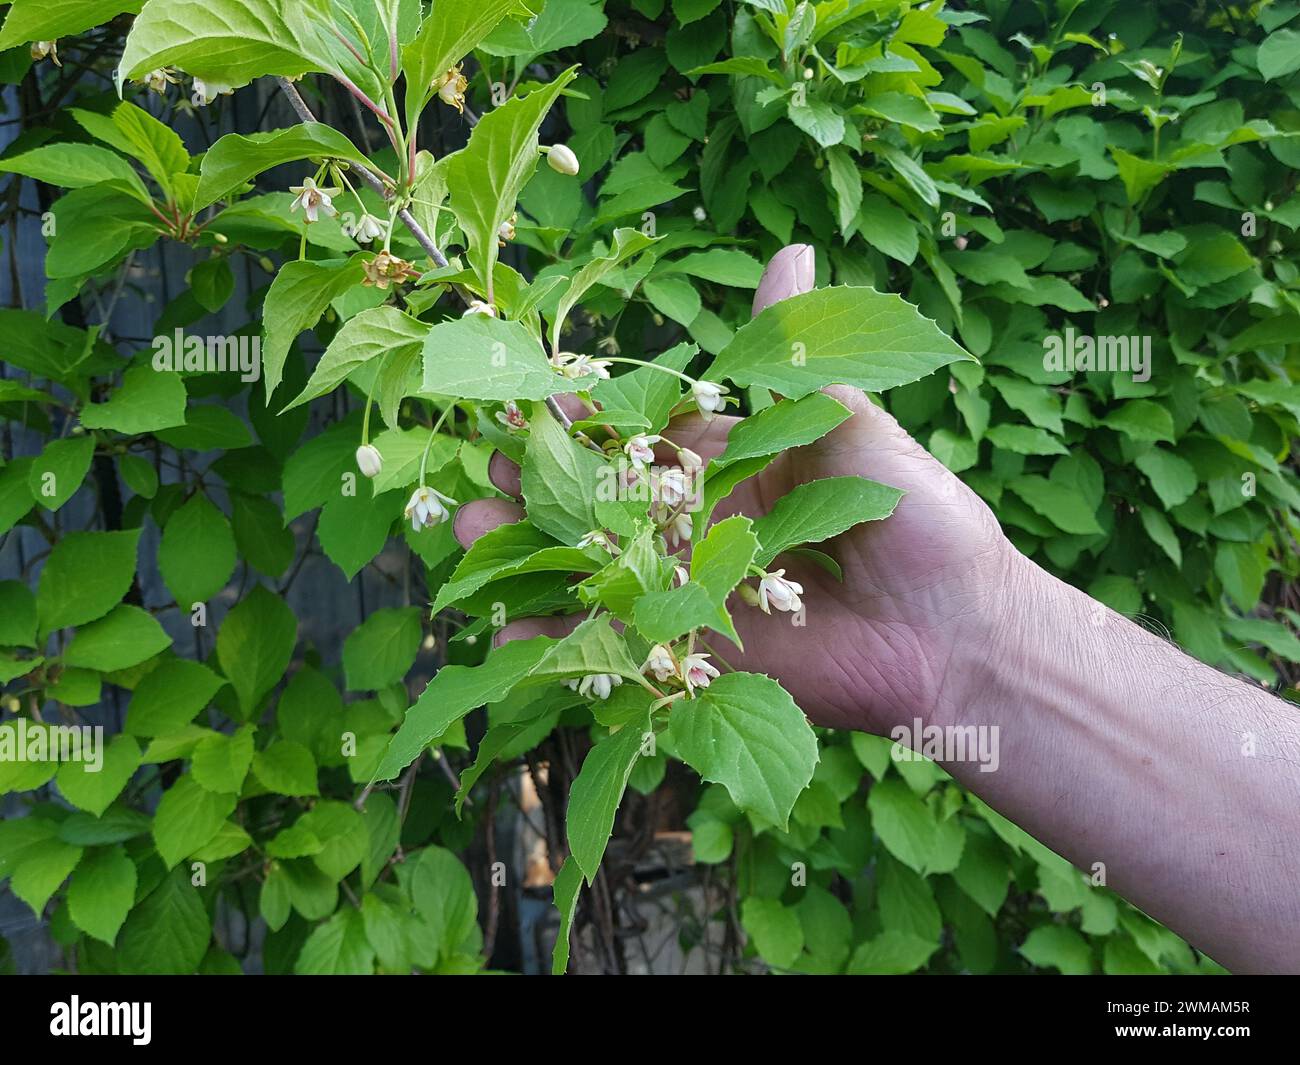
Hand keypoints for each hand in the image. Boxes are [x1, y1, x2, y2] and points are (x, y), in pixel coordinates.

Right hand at [453, 246, 1020, 735]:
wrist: (956, 632)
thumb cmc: (916, 520)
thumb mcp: (852, 424)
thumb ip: (796, 358)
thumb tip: (792, 252)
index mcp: (729, 464)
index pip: (640, 431)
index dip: (588, 413)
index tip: (535, 389)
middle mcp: (697, 526)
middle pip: (601, 499)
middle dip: (541, 480)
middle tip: (490, 461)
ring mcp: (689, 593)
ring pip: (594, 569)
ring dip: (531, 552)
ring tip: (474, 528)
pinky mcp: (694, 656)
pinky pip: (616, 651)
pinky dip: (563, 644)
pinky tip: (509, 628)